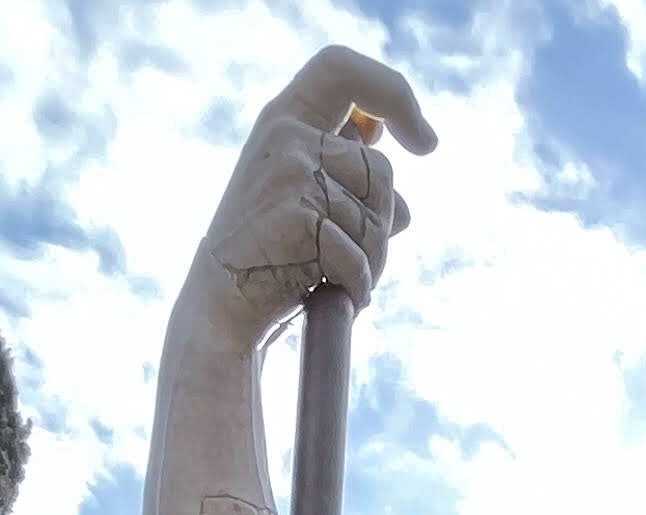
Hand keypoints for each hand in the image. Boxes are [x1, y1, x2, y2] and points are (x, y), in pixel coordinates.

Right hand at [189, 47, 437, 341]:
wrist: (221, 312)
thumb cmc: (272, 258)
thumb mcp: (307, 195)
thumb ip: (348, 167)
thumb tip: (403, 141)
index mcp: (284, 119)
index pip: (342, 70)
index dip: (392, 92)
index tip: (425, 141)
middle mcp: (285, 135)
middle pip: (383, 169)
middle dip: (382, 222)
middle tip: (347, 254)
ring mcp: (289, 172)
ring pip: (381, 215)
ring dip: (371, 258)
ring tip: (329, 273)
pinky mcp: (297, 215)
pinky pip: (361, 254)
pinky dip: (354, 283)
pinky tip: (322, 290)